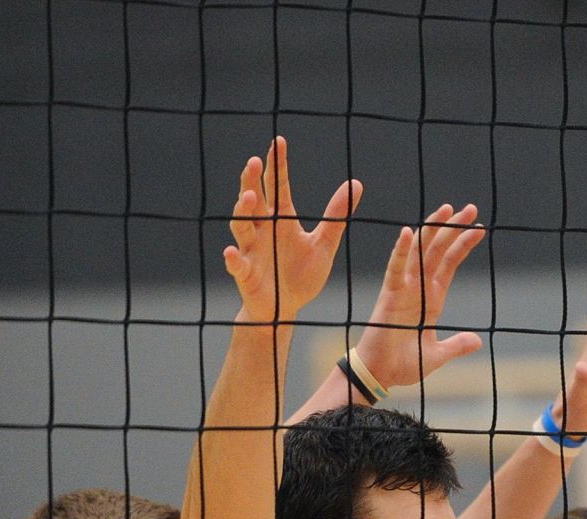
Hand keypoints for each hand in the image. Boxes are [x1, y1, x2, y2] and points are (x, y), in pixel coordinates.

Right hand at [223, 136, 359, 324]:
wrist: (285, 310)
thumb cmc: (301, 275)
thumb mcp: (323, 244)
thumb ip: (336, 216)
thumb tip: (355, 185)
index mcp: (282, 219)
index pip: (278, 186)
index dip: (278, 165)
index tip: (278, 141)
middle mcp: (263, 230)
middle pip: (255, 200)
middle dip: (252, 181)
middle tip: (255, 162)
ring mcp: (251, 250)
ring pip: (242, 226)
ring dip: (243, 212)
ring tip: (249, 198)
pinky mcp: (245, 274)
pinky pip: (237, 264)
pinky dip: (233, 259)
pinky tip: (231, 252)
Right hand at [351, 203, 485, 389]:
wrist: (380, 376)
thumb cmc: (403, 365)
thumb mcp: (437, 355)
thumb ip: (455, 345)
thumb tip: (477, 341)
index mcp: (431, 298)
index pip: (449, 264)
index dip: (463, 245)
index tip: (479, 228)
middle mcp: (418, 288)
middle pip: (437, 250)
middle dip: (453, 228)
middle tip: (470, 208)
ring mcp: (403, 289)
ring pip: (419, 252)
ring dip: (432, 230)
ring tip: (447, 209)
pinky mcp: (389, 295)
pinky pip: (395, 269)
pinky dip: (401, 251)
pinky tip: (407, 233)